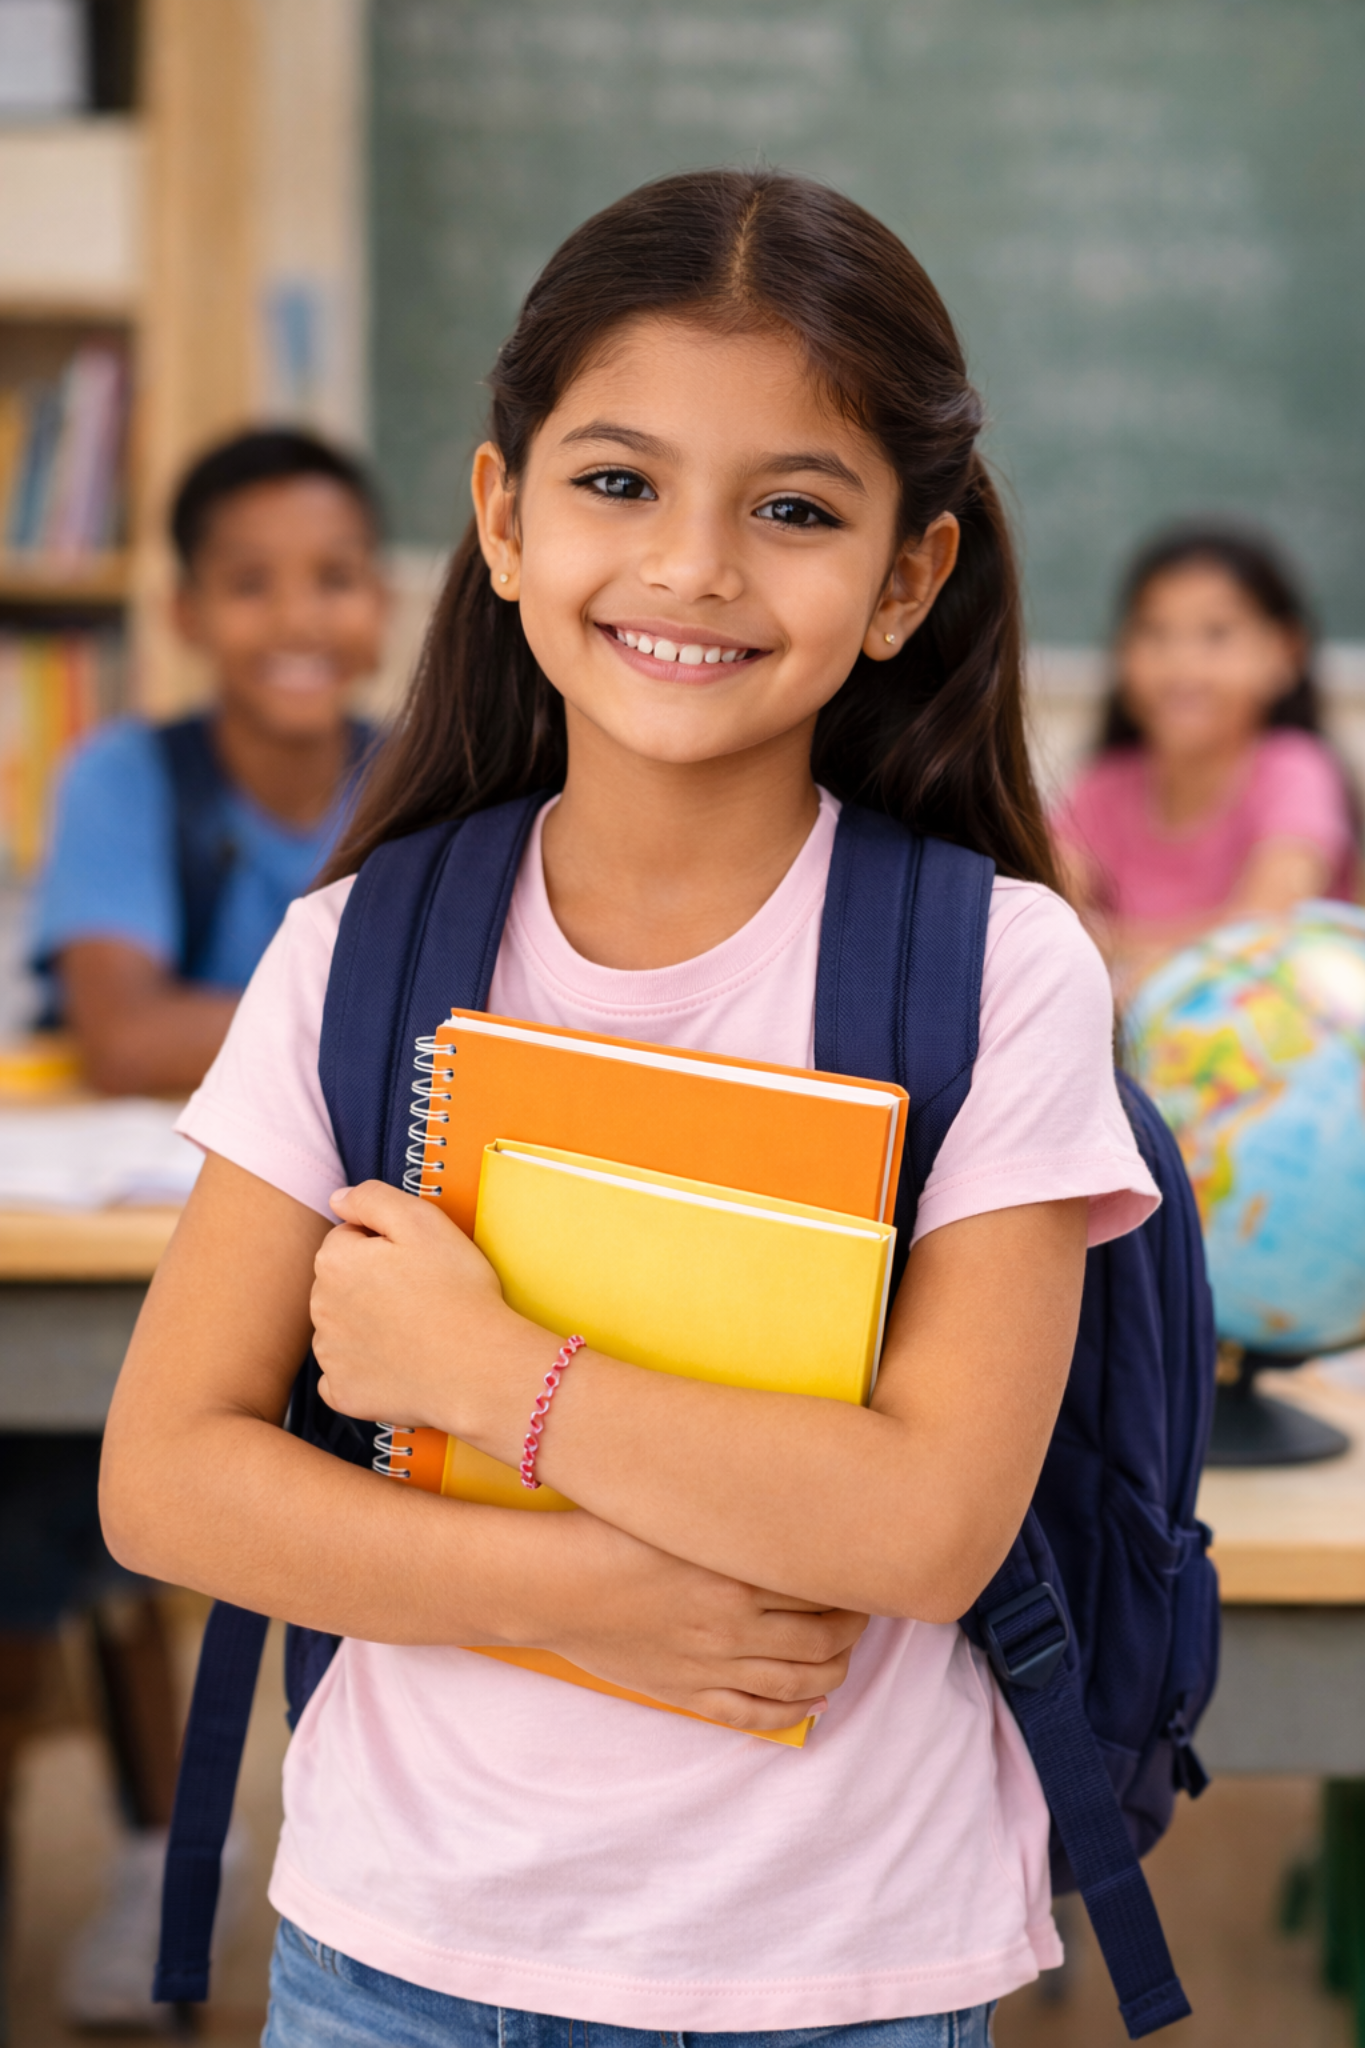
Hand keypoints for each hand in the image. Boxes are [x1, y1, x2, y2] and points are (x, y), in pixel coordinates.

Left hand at [311, 1181, 543, 1434]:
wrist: (480, 1367)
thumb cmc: (457, 1291)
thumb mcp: (423, 1220)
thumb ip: (372, 1198)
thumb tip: (338, 1199)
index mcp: (334, 1261)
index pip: (349, 1238)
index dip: (386, 1245)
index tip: (418, 1260)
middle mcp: (320, 1307)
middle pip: (342, 1283)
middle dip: (372, 1283)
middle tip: (421, 1293)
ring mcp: (330, 1355)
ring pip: (342, 1327)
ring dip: (367, 1325)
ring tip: (415, 1329)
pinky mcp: (343, 1393)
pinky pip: (345, 1374)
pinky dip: (365, 1369)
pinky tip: (399, 1363)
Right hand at [523, 1512, 869, 1731]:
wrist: (551, 1582)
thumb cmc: (608, 1532)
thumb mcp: (679, 1512)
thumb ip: (736, 1514)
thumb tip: (788, 1507)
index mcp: (735, 1569)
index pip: (822, 1581)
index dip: (852, 1577)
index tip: (862, 1563)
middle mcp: (733, 1622)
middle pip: (824, 1636)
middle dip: (855, 1626)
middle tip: (865, 1607)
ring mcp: (712, 1663)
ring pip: (800, 1680)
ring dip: (835, 1670)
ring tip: (846, 1653)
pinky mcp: (688, 1692)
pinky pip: (754, 1715)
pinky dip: (792, 1713)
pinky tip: (810, 1702)